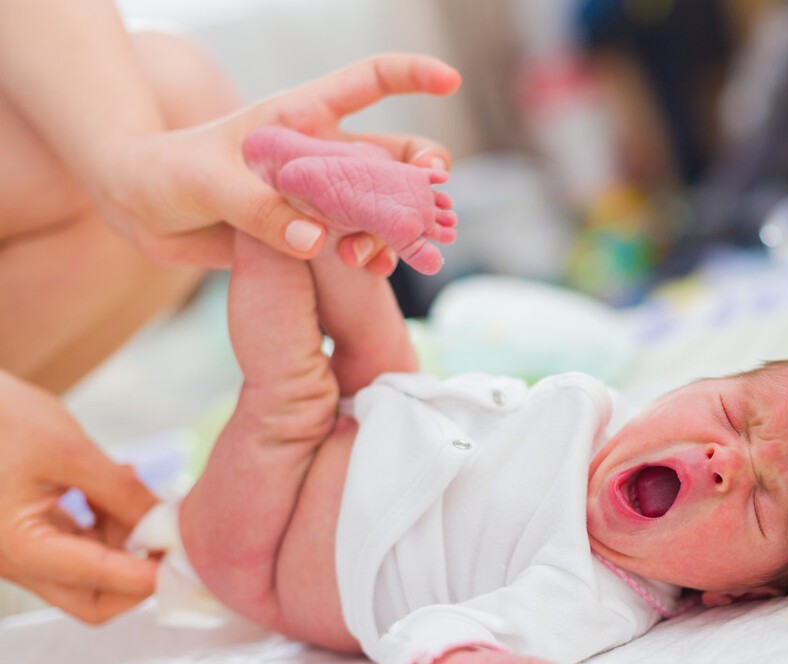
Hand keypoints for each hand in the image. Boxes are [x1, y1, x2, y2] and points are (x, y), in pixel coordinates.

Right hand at [0, 372, 157, 622]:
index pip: (100, 580)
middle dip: (139, 576)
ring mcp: (18, 553)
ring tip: (137, 487)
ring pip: (89, 576)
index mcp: (17, 548)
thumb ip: (123, 494)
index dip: (151, 574)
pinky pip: (77, 548)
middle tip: (172, 536)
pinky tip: (116, 486)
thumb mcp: (70, 452)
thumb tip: (169, 525)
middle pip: (93, 601)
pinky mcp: (25, 535)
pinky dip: (106, 527)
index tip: (192, 558)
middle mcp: (13, 562)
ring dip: (125, 542)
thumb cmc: (2, 419)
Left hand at [90, 53, 460, 268]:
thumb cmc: (166, 174)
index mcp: (302, 118)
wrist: (140, 211)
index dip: (413, 75)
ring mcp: (321, 196)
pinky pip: (359, 243)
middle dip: (424, 174)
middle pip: (396, 153)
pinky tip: (371, 268)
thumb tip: (316, 240)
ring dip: (398, 226)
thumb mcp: (206, 184)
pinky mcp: (312, 234)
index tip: (450, 80)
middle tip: (432, 198)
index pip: (369, 82)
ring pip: (386, 205)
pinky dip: (374, 256)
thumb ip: (260, 211)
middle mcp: (322, 154)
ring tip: (378, 253)